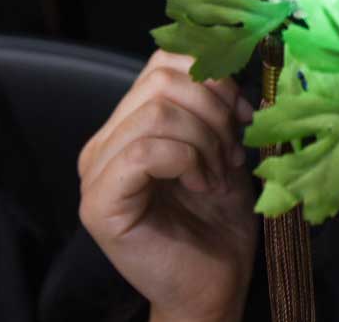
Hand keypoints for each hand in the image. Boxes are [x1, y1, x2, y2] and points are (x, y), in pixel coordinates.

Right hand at [79, 50, 258, 321]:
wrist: (216, 280)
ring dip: (206, 139)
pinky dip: (187, 161)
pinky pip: (146, 152)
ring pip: (158, 113)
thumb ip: (216, 101)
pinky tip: (203, 184)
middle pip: (163, 80)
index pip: (165, 60)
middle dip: (214, 108)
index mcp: (129, 121)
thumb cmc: (219, 215)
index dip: (213, 75)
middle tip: (231, 149)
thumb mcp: (223, 142)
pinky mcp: (100, 204)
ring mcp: (96, 172)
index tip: (242, 112)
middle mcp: (104, 141)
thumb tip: (231, 58)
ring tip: (218, 171)